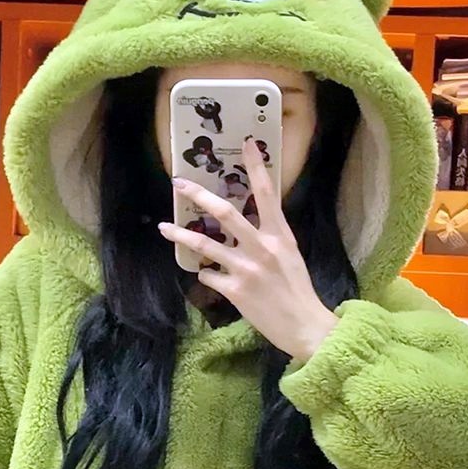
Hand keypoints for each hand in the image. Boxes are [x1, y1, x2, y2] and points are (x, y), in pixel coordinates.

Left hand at [158, 138, 338, 361]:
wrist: (303, 325)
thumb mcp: (290, 254)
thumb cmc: (297, 289)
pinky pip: (208, 275)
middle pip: (225, 213)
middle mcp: (262, 247)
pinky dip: (205, 273)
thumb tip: (247, 222)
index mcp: (280, 235)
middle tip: (179, 183)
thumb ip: (270, 236)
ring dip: (181, 234)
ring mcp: (246, 269)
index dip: (256, 167)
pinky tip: (208, 275)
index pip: (267, 193)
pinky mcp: (235, 290)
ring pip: (205, 245)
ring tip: (164, 227)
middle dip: (198, 195)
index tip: (246, 144)